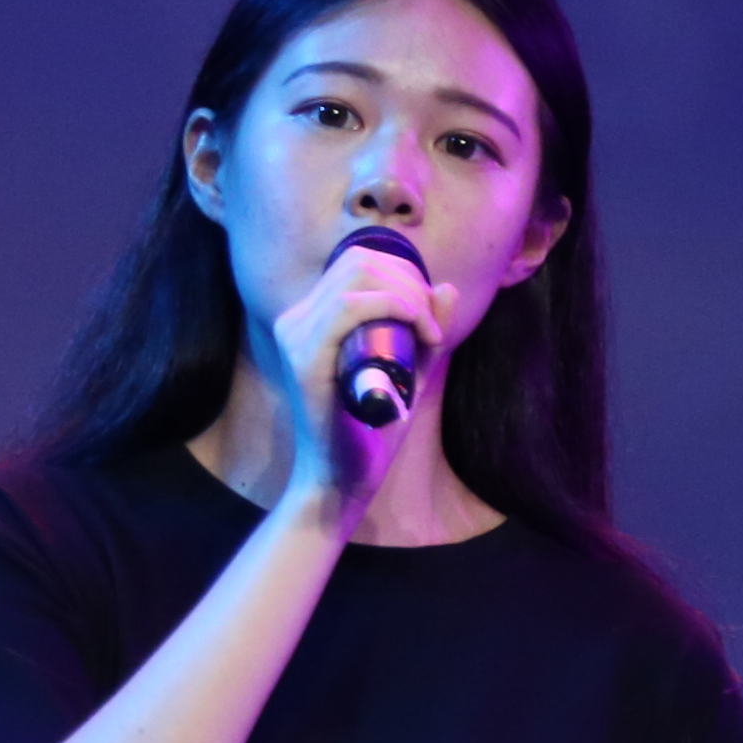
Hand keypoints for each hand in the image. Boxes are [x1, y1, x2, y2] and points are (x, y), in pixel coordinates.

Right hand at [268, 228, 459, 487]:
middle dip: (411, 282)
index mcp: (312, 318)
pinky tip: (420, 332)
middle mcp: (296, 319)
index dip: (406, 274)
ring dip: (408, 295)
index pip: (359, 262)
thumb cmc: (370, 432)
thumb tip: (446, 288)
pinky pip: (347, 308)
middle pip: (359, 261)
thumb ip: (425, 333)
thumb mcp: (409, 372)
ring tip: (430, 333)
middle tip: (435, 325)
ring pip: (356, 277)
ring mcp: (296, 336)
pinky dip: (394, 308)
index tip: (433, 317)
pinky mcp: (304, 358)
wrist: (341, 480)